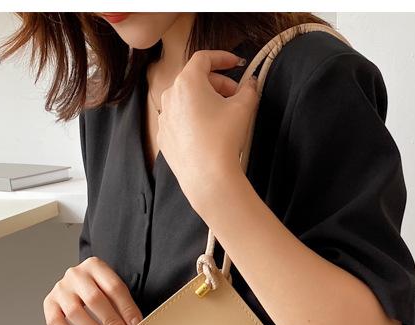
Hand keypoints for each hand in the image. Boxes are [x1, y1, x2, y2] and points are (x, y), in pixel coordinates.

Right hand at [43, 257, 142, 324]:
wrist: (81, 284)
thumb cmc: (101, 289)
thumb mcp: (113, 290)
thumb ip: (121, 305)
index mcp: (95, 266)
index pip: (114, 287)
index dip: (126, 308)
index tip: (135, 324)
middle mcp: (75, 274)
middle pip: (94, 299)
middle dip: (110, 320)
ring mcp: (60, 288)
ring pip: (74, 312)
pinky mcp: (50, 302)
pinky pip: (55, 322)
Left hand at [156, 49, 259, 208]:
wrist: (208, 178)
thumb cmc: (223, 139)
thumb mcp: (243, 109)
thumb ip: (249, 89)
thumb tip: (250, 83)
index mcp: (188, 82)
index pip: (204, 58)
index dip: (221, 58)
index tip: (235, 63)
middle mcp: (170, 95)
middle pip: (195, 80)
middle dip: (217, 84)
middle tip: (235, 96)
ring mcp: (165, 118)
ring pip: (186, 101)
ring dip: (204, 102)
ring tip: (222, 116)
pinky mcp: (164, 137)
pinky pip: (180, 121)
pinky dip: (193, 121)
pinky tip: (208, 134)